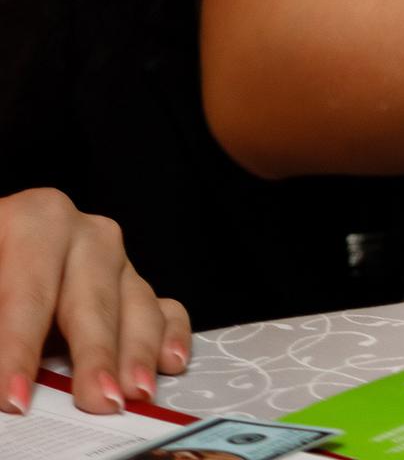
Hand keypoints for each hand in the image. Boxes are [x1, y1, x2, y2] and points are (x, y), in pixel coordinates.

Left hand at [0, 191, 190, 414]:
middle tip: (95, 398)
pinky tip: (169, 361)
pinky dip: (168, 333)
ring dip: (137, 350)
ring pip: (134, 299)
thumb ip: (0, 320)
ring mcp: (108, 255)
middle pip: (90, 294)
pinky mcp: (128, 283)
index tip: (15, 396)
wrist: (3, 255)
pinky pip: (160, 305)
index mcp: (28, 222)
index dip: (20, 346)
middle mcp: (75, 232)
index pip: (27, 291)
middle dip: (94, 351)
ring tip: (134, 391)